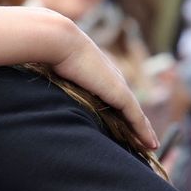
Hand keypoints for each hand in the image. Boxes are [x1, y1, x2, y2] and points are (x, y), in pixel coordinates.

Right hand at [51, 21, 158, 148]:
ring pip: (136, 115)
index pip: (116, 98)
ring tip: (151, 147)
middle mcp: (113, 80)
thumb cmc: (55, 54)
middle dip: (137, 126)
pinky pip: (136, 118)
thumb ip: (61, 79)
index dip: (122, 114)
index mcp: (100, 75)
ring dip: (144, 132)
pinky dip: (144, 132)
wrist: (62, 43)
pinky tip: (150, 145)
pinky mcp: (120, 94)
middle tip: (145, 142)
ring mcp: (118, 87)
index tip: (127, 128)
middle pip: (129, 108)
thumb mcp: (59, 71)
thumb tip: (39, 90)